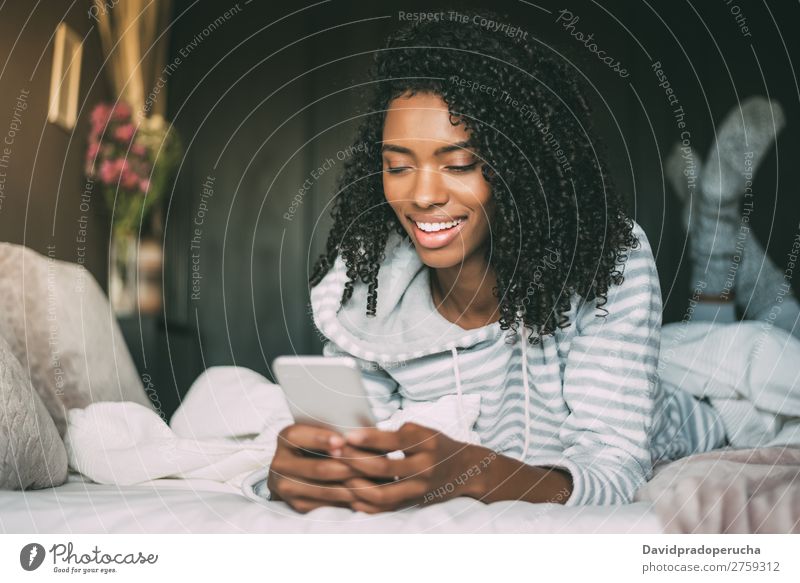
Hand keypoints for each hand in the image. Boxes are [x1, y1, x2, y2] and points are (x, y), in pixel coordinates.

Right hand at [267, 423, 364, 512]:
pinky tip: (361, 494)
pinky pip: (325, 504)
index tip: (343, 441)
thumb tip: (359, 435)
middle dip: (347, 467)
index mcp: (285, 438)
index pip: (298, 436)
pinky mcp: (297, 504)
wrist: (295, 471)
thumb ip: (333, 432)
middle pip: (317, 468)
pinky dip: (345, 499)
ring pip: (324, 490)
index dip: (321, 439)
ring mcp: (286, 487)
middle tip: (370, 465)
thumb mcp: (318, 432)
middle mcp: (280, 463)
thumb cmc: (316, 445)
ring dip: (351, 487)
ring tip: (372, 481)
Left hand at [334, 422, 478, 513]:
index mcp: (427, 443)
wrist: (464, 471)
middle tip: (335, 452)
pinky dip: (365, 503)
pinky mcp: (413, 504)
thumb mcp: (423, 431)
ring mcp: (419, 489)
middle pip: (384, 468)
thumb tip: (361, 435)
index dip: (370, 438)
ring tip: (338, 474)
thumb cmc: (436, 445)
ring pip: (382, 494)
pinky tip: (349, 494)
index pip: (396, 440)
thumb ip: (396, 433)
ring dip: (356, 485)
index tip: (348, 434)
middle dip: (355, 460)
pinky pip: (384, 508)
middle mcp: (424, 468)